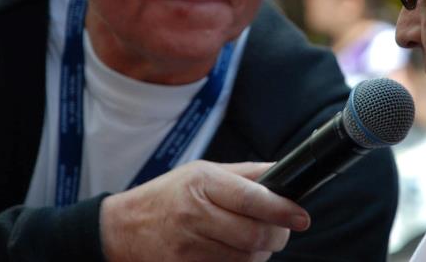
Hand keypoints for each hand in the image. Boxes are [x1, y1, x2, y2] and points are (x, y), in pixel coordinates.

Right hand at [100, 160, 310, 261]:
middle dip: (278, 236)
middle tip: (282, 230)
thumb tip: (284, 172)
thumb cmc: (169, 195)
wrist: (123, 229)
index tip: (302, 216)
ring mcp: (188, 248)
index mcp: (202, 183)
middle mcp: (194, 215)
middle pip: (253, 234)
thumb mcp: (203, 172)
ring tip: (254, 239)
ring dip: (260, 252)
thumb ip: (246, 174)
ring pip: (246, 259)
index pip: (250, 198)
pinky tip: (235, 252)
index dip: (281, 209)